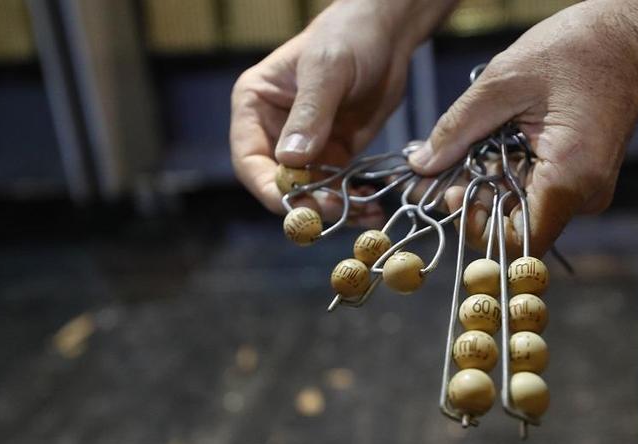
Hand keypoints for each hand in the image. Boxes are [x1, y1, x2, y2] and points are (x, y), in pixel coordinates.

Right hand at [231, 0, 455, 224]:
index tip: (294, 206)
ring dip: (334, 210)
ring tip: (365, 214)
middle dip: (307, 204)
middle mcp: (274, 132)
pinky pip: (337, 189)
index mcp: (255, 106)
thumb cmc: (349, 36)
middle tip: (339, 211)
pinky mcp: (335, 155)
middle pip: (280, 184)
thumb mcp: (327, 69)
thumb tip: (291, 160)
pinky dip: (353, 203)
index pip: (249, 160)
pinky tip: (372, 208)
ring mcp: (306, 147)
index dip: (269, 188)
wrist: (388, 34)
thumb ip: (311, 112)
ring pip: (310, 194)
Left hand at [409, 0, 637, 255]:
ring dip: (489, 184)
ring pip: (522, 207)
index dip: (478, 229)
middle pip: (515, 226)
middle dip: (475, 201)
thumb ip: (458, 129)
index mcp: (570, 177)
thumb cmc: (580, 47)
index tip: (454, 195)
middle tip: (444, 168)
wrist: (631, 32)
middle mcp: (584, 194)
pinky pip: (535, 190)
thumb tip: (421, 165)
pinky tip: (494, 142)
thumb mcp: (503, 82)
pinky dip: (507, 172)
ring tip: (467, 146)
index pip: (519, 244)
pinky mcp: (580, 176)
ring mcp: (585, 188)